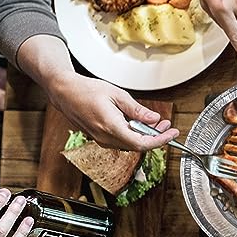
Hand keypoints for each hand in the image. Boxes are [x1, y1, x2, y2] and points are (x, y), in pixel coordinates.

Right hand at [46, 70, 177, 150]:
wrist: (64, 92)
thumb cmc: (86, 90)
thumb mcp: (117, 95)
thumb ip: (137, 110)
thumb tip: (154, 119)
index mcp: (111, 127)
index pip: (141, 143)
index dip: (160, 140)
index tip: (172, 133)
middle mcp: (105, 137)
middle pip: (138, 146)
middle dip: (156, 137)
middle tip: (166, 125)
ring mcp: (101, 139)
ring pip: (130, 145)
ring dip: (145, 136)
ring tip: (156, 123)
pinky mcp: (99, 138)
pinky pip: (121, 141)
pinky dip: (134, 135)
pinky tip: (139, 125)